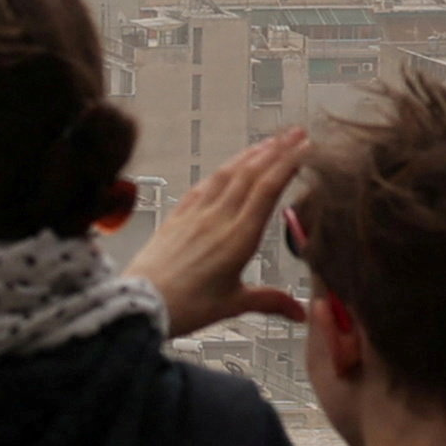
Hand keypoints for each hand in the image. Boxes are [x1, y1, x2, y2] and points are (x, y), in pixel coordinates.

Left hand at [138, 126, 311, 339]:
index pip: (268, 189)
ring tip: (268, 143)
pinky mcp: (176, 217)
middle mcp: (217, 219)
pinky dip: (219, 172)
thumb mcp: (233, 305)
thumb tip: (300, 312)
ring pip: (226, 174)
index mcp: (238, 237)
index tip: (305, 146)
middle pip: (250, 174)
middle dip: (276, 149)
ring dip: (249, 155)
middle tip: (295, 133)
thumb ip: (269, 301)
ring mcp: (195, 214)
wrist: (140, 303)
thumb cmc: (185, 307)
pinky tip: (225, 168)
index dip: (288, 163)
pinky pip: (202, 186)